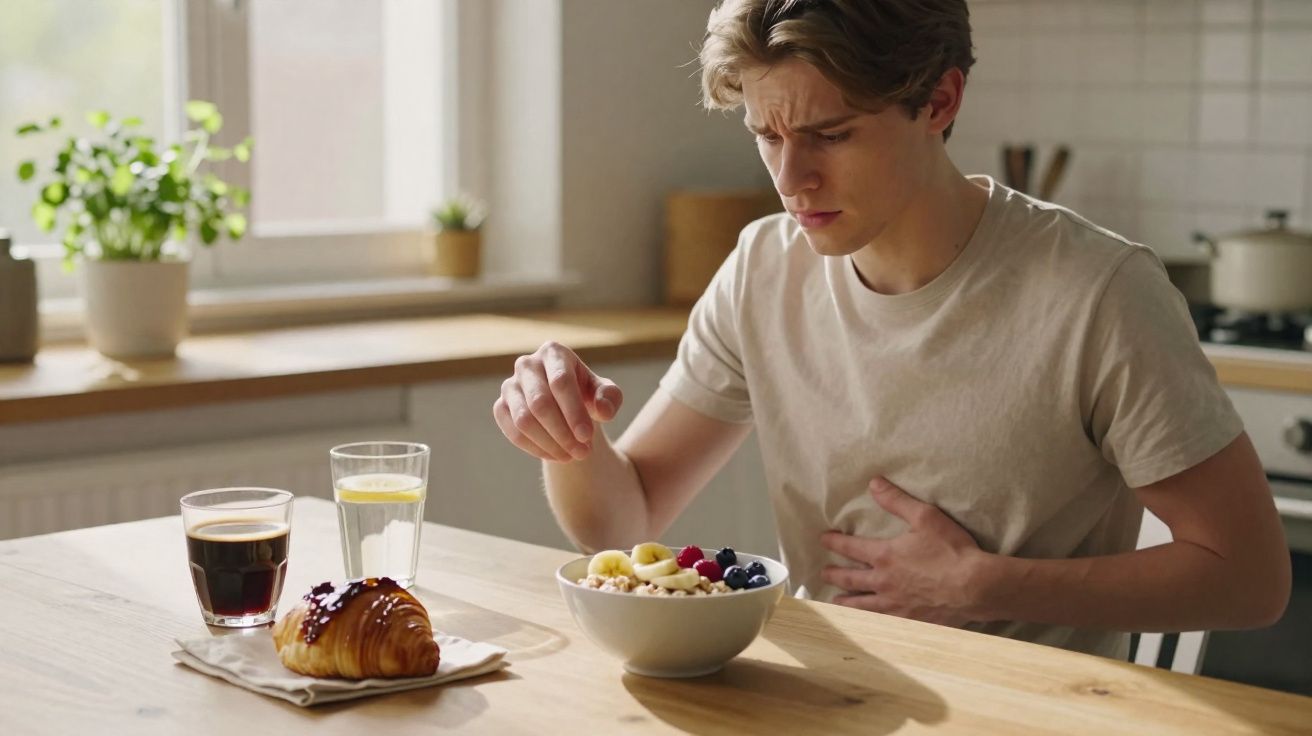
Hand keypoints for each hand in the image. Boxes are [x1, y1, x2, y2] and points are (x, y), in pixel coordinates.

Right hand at [492, 341, 622, 462]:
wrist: (566, 404)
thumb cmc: (588, 394)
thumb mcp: (606, 394)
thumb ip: (610, 398)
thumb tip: (603, 411)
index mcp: (553, 352)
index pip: (560, 382)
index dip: (574, 412)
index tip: (587, 437)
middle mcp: (527, 365)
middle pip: (540, 403)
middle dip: (562, 433)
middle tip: (583, 453)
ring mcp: (510, 386)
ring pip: (524, 420)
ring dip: (550, 444)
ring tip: (572, 456)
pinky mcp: (501, 407)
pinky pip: (514, 433)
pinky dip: (536, 449)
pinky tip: (557, 456)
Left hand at [820, 476, 987, 626]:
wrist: (975, 586)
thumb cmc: (952, 550)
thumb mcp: (925, 516)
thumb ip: (897, 500)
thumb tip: (874, 483)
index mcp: (885, 556)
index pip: (851, 548)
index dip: (835, 542)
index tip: (823, 539)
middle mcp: (883, 582)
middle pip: (851, 578)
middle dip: (834, 574)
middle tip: (824, 573)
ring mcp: (895, 604)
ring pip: (861, 604)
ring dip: (846, 602)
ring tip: (836, 602)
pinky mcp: (908, 620)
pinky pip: (881, 623)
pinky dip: (868, 622)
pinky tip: (865, 623)